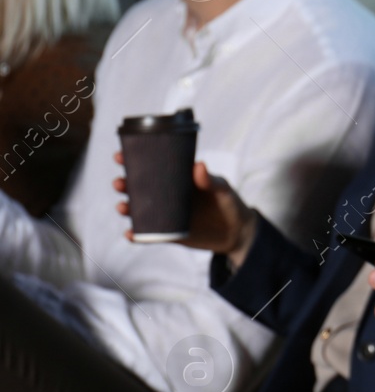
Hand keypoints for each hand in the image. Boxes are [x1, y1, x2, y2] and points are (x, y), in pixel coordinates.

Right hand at [115, 155, 256, 263]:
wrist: (237, 233)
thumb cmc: (229, 203)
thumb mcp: (222, 189)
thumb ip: (211, 180)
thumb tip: (199, 165)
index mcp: (177, 179)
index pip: (152, 167)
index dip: (134, 160)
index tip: (120, 155)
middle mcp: (167, 196)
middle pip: (138, 188)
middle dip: (125, 184)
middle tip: (119, 183)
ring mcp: (166, 215)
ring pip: (139, 211)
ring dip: (127, 208)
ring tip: (123, 207)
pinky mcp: (168, 234)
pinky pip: (148, 235)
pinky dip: (137, 235)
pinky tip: (130, 234)